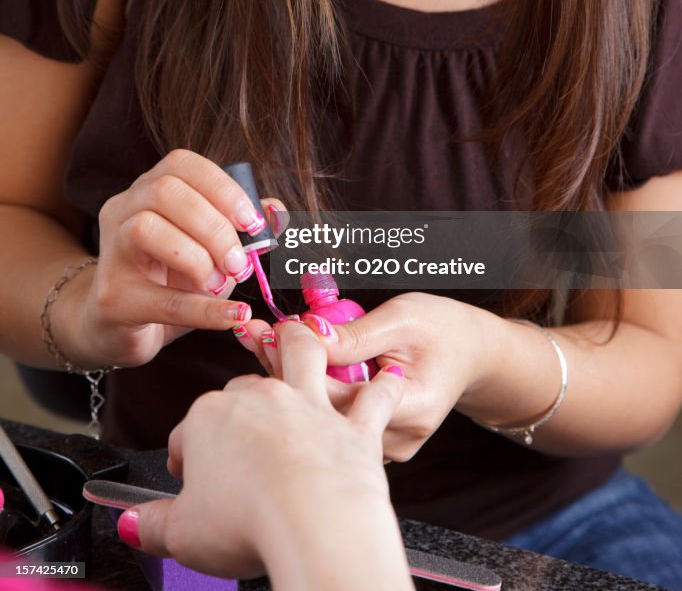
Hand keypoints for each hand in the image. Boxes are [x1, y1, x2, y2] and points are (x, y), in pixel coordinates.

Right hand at [55, 150, 283, 368]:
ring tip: (221, 283)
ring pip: (147, 228)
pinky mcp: (112, 299)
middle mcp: (123, 210)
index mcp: (148, 189)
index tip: (253, 223)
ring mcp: (111, 253)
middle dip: (214, 226)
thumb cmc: (169, 280)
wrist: (118, 327)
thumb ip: (241, 227)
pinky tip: (233, 315)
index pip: (181, 164)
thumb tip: (276, 211)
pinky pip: (161, 299)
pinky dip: (204, 308)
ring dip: (198, 257)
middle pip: (165, 191)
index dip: (222, 188)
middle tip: (239, 263)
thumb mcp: (209, 249)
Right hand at [119, 321, 406, 583]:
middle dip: (238, 401)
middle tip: (239, 430)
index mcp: (211, 419)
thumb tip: (134, 523)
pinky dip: (384, 387)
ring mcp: (309, 407)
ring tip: (299, 332)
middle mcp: (261, 401)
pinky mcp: (354, 426)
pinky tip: (391, 375)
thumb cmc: (247, 521)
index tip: (190, 480)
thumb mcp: (182, 533)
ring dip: (301, 341)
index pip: (190, 432)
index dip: (188, 457)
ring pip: (303, 355)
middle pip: (242, 388)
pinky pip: (374, 399)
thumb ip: (154, 525)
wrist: (312, 521)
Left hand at [240, 293, 490, 462]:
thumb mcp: (402, 319)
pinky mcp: (375, 444)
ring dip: (297, 382)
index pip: (339, 398)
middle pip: (324, 414)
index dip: (301, 365)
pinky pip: (334, 420)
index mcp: (412, 407)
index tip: (271, 332)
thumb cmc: (443, 330)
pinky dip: (313, 393)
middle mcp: (398, 438)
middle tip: (255, 335)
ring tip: (266, 344)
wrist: (473, 351)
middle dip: (286, 372)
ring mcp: (386, 447)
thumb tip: (308, 338)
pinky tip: (292, 367)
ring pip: (324, 419)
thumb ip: (356, 336)